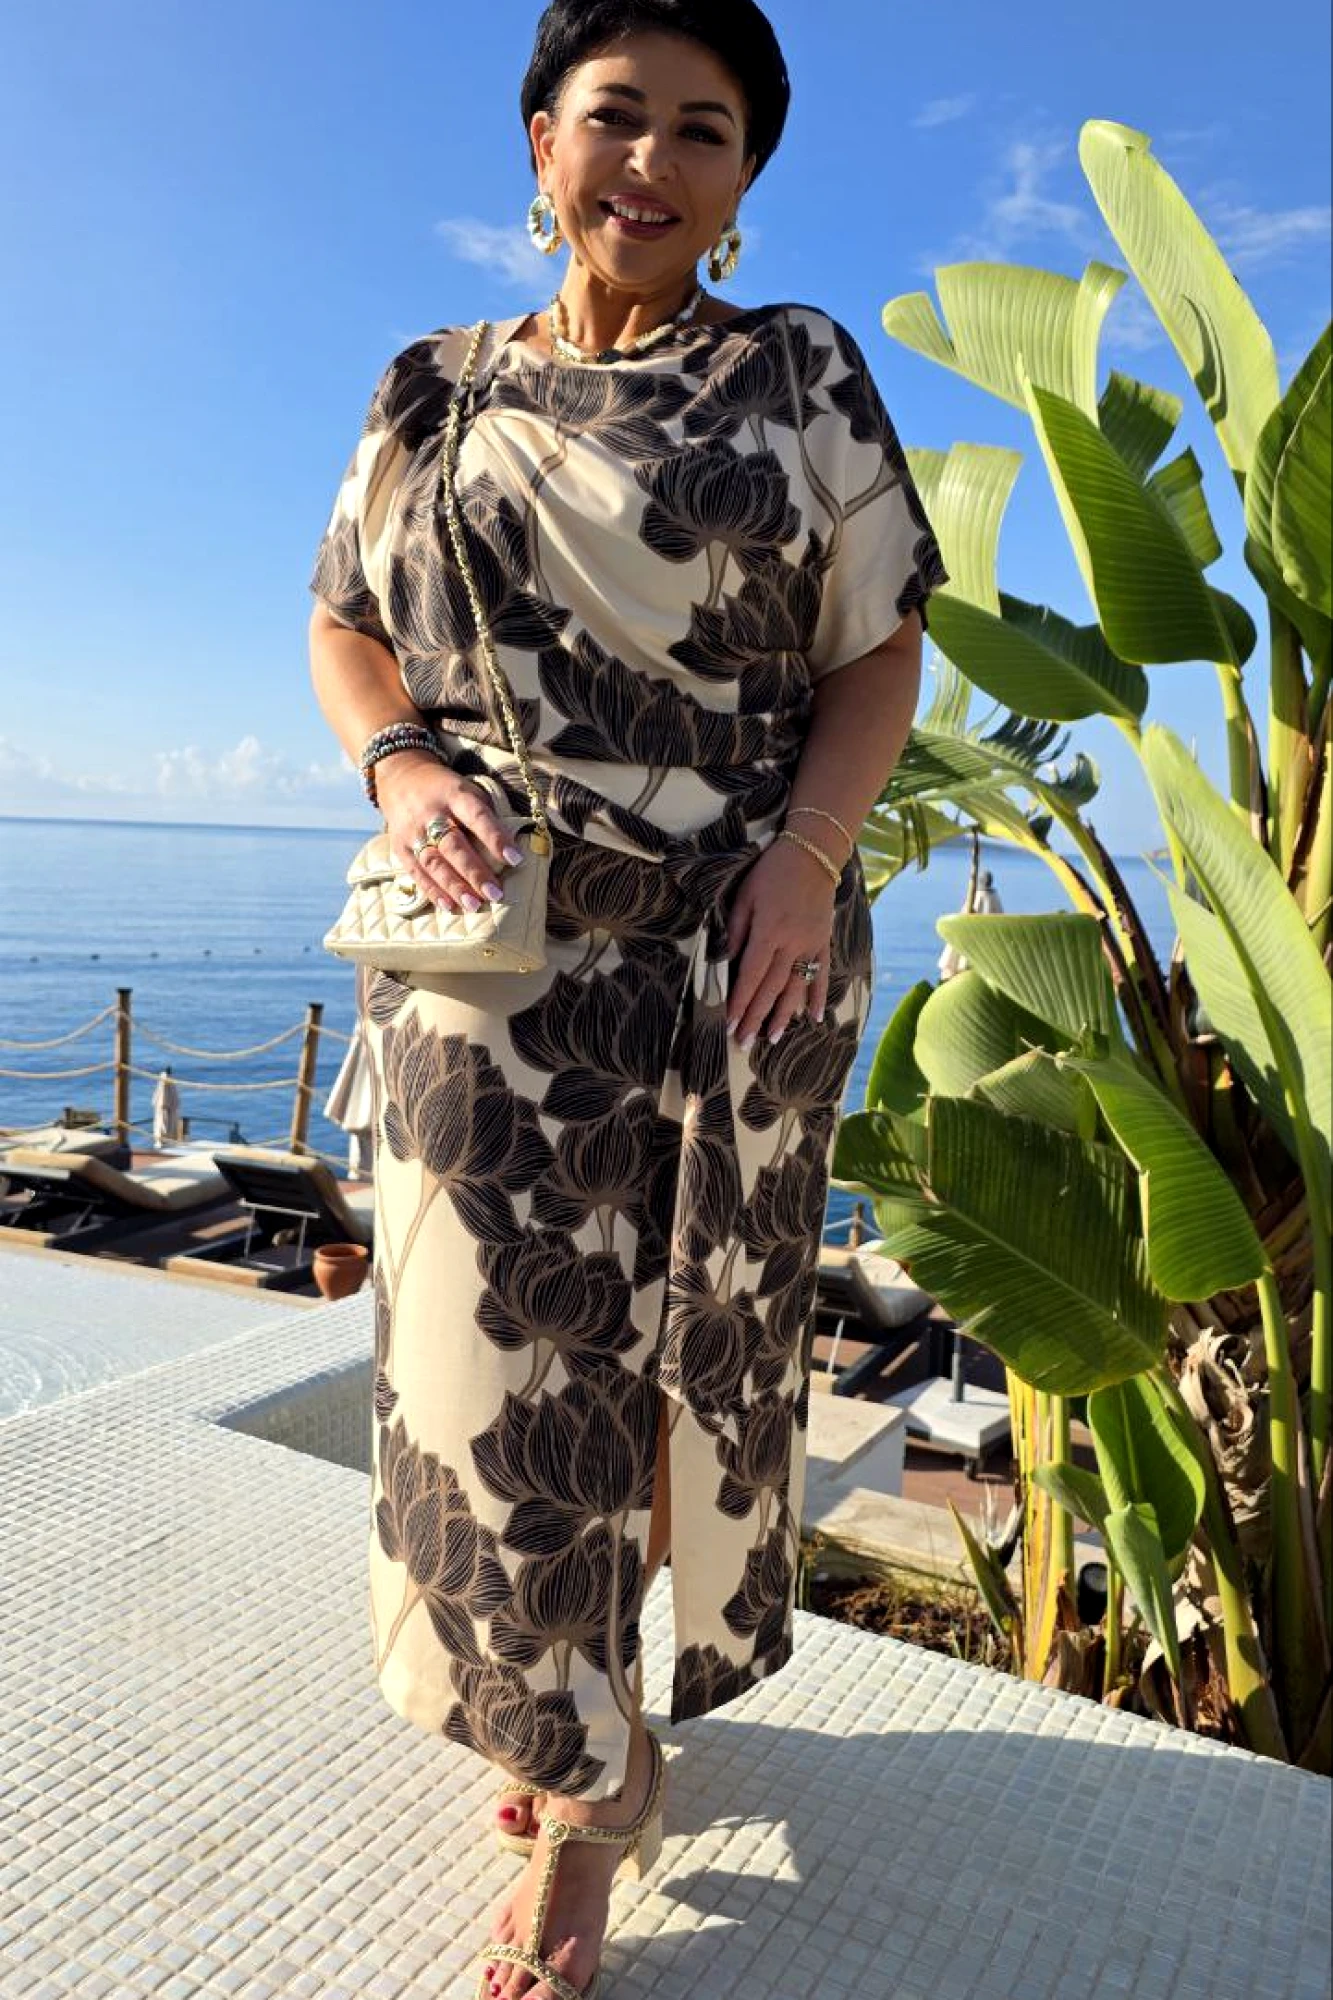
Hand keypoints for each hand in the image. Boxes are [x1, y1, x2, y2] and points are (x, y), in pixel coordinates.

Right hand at [375, 752, 524, 914]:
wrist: (402, 777)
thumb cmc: (447, 790)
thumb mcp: (468, 790)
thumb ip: (486, 815)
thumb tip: (510, 850)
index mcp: (455, 795)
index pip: (477, 817)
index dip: (496, 838)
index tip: (516, 859)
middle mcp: (432, 814)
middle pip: (454, 846)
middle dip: (475, 872)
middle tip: (496, 894)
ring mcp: (413, 832)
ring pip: (434, 863)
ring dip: (455, 887)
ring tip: (474, 905)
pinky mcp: (401, 847)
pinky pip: (417, 873)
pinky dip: (433, 891)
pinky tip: (450, 906)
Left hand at [724, 838, 837, 1045]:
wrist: (813, 853)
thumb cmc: (772, 871)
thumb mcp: (745, 895)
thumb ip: (736, 930)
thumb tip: (724, 960)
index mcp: (768, 932)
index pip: (751, 975)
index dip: (740, 1002)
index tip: (730, 1024)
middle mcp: (792, 944)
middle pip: (771, 988)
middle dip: (756, 1017)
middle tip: (744, 1043)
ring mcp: (811, 945)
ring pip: (796, 987)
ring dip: (784, 1015)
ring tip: (773, 1039)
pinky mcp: (824, 942)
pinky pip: (822, 974)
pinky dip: (818, 997)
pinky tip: (814, 1018)